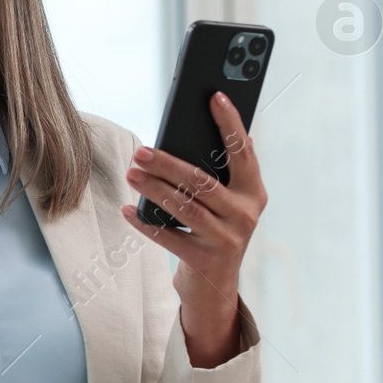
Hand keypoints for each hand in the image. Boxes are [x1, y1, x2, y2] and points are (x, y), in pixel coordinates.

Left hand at [119, 91, 266, 367]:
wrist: (214, 287)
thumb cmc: (213, 230)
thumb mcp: (223, 203)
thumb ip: (214, 174)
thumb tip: (181, 136)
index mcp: (254, 192)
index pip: (243, 151)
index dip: (230, 122)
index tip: (214, 95)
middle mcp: (245, 214)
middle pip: (202, 181)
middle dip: (168, 163)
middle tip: (140, 150)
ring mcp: (227, 238)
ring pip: (184, 206)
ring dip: (153, 188)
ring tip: (131, 173)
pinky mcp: (204, 259)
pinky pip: (168, 236)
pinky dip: (145, 223)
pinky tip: (128, 210)